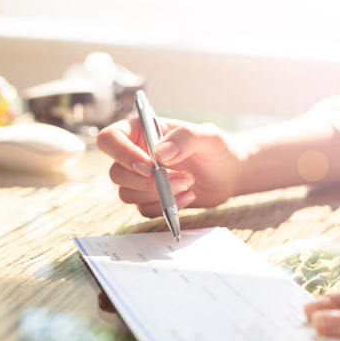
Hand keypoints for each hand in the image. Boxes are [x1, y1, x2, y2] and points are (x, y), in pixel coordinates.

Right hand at [96, 117, 243, 215]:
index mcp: (141, 131)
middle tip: (181, 178)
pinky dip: (165, 207)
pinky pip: (143, 209)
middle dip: (147, 182)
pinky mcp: (150, 198)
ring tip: (188, 184)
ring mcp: (141, 178)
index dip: (122, 154)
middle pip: (116, 173)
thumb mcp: (209, 137)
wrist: (230, 174)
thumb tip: (160, 153)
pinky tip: (188, 196)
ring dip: (157, 194)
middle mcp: (136, 154)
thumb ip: (186, 138)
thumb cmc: (219, 149)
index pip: (110, 139)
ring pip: (126, 194)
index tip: (149, 166)